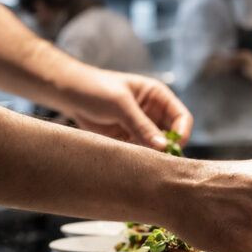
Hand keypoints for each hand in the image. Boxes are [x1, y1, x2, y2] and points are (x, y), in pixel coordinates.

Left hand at [62, 69, 192, 150]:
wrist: (69, 94)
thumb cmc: (96, 89)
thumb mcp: (120, 105)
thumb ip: (142, 126)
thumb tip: (164, 147)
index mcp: (158, 96)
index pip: (182, 117)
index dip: (182, 133)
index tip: (172, 148)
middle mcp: (155, 113)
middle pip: (173, 135)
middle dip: (168, 148)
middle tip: (159, 161)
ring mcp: (143, 127)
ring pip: (158, 147)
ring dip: (153, 155)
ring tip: (141, 161)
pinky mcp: (130, 139)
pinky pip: (142, 152)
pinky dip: (140, 158)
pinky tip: (130, 161)